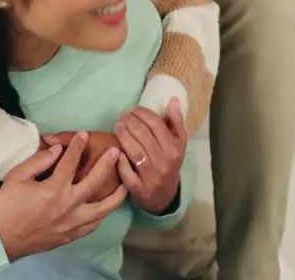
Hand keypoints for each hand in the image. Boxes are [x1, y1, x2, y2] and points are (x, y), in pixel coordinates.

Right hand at [0, 132, 127, 260]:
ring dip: (116, 195)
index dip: (77, 144)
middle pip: (95, 182)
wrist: (2, 239)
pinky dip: (102, 214)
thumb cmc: (7, 206)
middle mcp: (68, 205)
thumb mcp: (17, 177)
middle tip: (115, 152)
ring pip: (103, 208)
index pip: (70, 161)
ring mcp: (72, 222)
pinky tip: (105, 208)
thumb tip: (57, 148)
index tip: (83, 134)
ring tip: (124, 184)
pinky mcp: (71, 235)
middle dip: (107, 164)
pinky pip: (93, 224)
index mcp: (54, 188)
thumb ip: (39, 160)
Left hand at [114, 99, 189, 214]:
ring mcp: (151, 176)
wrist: (165, 195)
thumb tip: (173, 100)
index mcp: (175, 148)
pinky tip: (115, 150)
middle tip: (122, 115)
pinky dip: (121, 161)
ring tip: (117, 126)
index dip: (142, 113)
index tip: (133, 109)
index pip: (156, 125)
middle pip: (143, 135)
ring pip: (134, 151)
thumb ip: (176, 121)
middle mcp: (164, 162)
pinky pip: (127, 173)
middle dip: (130, 121)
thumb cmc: (170, 162)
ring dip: (123, 136)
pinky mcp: (139, 189)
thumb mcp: (178, 143)